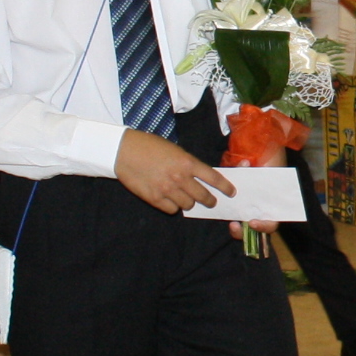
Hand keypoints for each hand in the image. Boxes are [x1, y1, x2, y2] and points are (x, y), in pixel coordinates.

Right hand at [116, 130, 234, 213]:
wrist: (124, 151)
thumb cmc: (149, 146)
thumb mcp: (174, 150)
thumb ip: (188, 164)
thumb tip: (199, 177)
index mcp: (187, 163)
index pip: (213, 178)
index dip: (225, 187)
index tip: (231, 192)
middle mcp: (180, 178)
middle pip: (203, 196)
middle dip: (210, 200)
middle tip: (211, 202)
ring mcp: (167, 190)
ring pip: (188, 205)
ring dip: (190, 203)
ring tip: (187, 199)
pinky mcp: (155, 199)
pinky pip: (172, 210)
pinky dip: (173, 207)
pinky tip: (171, 201)